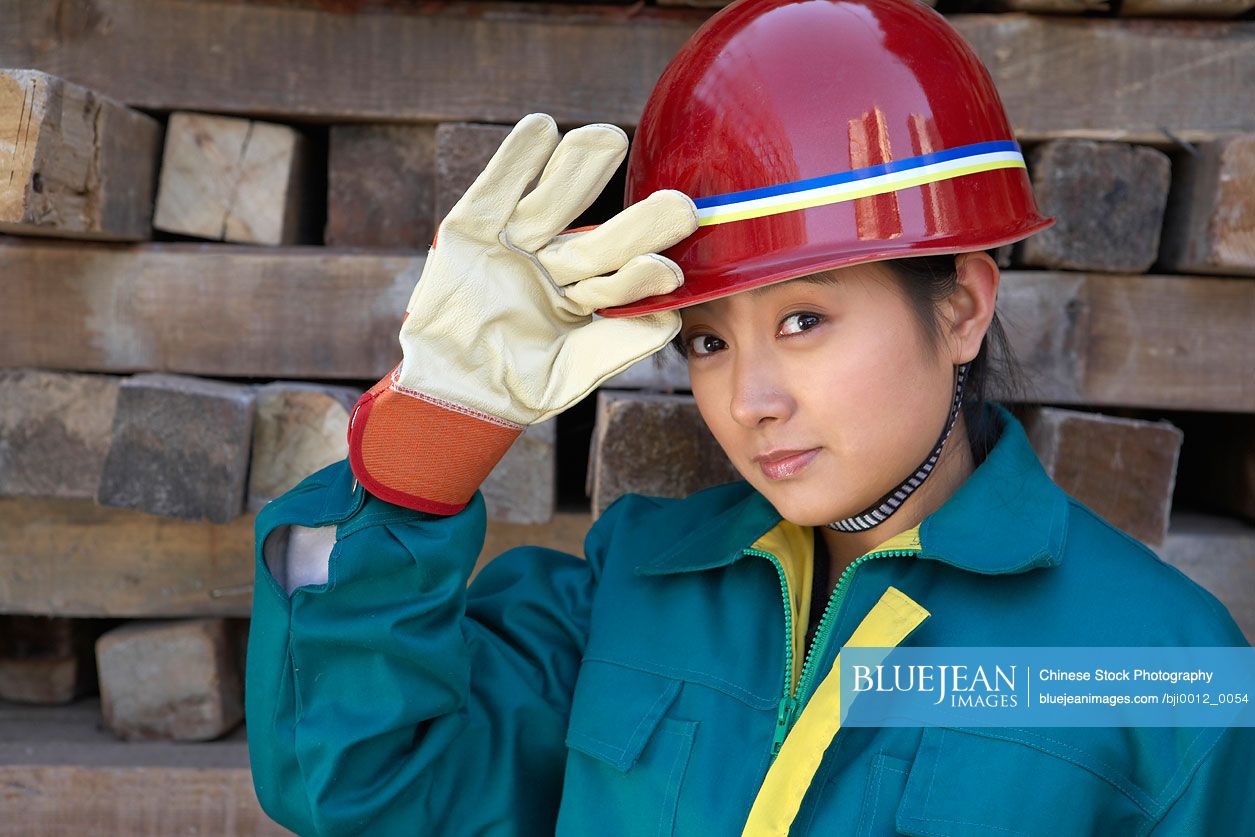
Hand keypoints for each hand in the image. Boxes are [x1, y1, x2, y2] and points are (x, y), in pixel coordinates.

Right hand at [347, 112, 698, 513]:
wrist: (448, 392)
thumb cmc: (513, 387)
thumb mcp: (568, 374)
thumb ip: (617, 346)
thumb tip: (670, 320)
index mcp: (584, 298)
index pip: (620, 284)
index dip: (640, 277)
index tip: (669, 269)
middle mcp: (556, 265)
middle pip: (600, 241)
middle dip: (636, 224)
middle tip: (678, 205)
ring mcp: (515, 244)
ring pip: (552, 205)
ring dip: (579, 171)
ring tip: (609, 139)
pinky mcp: (470, 229)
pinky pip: (495, 191)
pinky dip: (515, 161)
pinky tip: (542, 129)